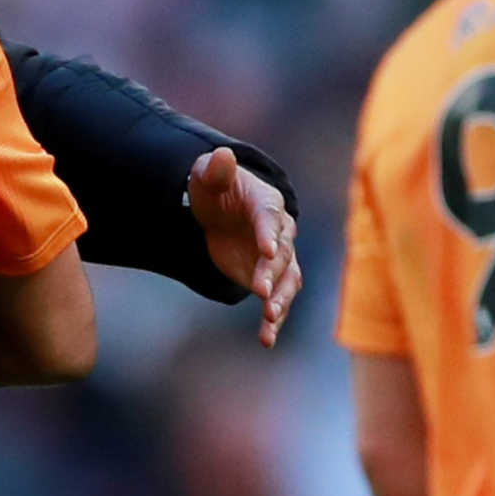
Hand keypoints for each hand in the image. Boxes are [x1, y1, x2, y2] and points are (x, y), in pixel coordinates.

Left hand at [189, 147, 300, 346]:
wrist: (219, 211)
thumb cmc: (215, 188)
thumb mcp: (207, 176)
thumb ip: (215, 169)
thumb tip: (222, 156)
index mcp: (268, 205)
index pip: (271, 220)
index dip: (270, 235)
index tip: (268, 252)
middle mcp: (281, 234)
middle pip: (283, 255)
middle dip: (273, 274)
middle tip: (261, 292)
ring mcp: (278, 260)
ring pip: (287, 282)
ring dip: (280, 300)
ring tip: (270, 318)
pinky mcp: (269, 280)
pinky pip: (276, 301)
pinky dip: (273, 321)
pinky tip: (266, 340)